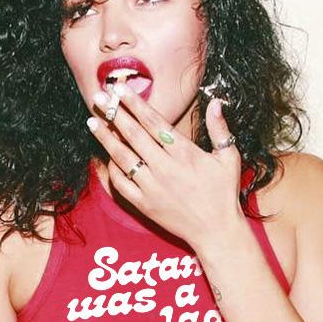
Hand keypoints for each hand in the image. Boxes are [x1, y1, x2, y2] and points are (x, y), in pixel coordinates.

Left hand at [86, 83, 244, 249]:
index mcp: (184, 153)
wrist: (216, 231)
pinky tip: (107, 156)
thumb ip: (219, 130)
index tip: (120, 89)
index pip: (154, 122)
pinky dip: (113, 168)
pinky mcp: (144, 204)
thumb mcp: (229, 158)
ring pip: (123, 157)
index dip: (135, 104)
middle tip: (99, 98)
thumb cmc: (224, 194)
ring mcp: (152, 187)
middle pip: (133, 135)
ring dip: (106, 138)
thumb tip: (216, 103)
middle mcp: (165, 168)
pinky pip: (121, 184)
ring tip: (93, 122)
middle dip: (115, 114)